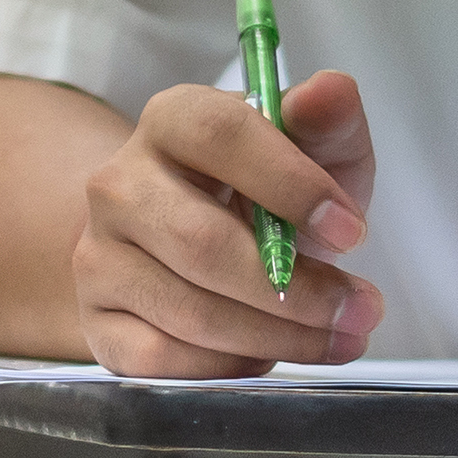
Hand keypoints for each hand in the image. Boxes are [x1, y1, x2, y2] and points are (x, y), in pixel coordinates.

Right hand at [73, 72, 385, 377]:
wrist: (200, 246)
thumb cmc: (267, 194)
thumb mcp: (313, 151)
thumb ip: (328, 120)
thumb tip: (333, 90)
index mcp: (173, 120)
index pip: (220, 136)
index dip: (292, 185)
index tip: (355, 232)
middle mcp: (119, 184)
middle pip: (202, 242)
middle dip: (296, 289)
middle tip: (361, 310)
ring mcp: (98, 255)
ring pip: (188, 310)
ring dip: (277, 336)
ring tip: (337, 339)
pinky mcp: (96, 320)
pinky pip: (158, 358)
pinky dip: (225, 368)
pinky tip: (268, 355)